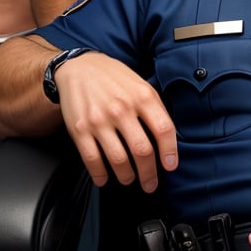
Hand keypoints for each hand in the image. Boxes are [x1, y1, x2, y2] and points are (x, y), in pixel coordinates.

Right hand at [55, 52, 177, 192]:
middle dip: (149, 174)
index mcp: (142, 96)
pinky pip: (93, 160)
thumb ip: (154, 108)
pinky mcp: (80, 129)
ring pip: (119, 160)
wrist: (79, 67)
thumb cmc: (113, 77)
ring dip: (127, 177)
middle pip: (142, 151)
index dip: (170, 152)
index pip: (163, 129)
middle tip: (150, 184)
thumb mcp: (140, 84)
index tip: (170, 166)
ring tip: (129, 178)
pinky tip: (104, 178)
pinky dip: (100, 175)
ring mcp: (100, 120)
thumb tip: (169, 139)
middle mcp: (122, 109)